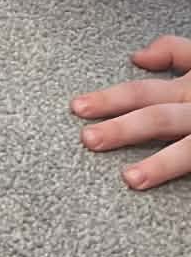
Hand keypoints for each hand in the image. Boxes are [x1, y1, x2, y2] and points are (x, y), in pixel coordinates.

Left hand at [72, 37, 190, 188]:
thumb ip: (177, 52)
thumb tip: (137, 56)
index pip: (143, 92)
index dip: (110, 98)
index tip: (77, 108)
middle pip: (159, 117)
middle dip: (122, 129)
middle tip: (87, 140)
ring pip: (190, 149)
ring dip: (160, 165)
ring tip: (130, 179)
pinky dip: (187, 182)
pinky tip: (181, 204)